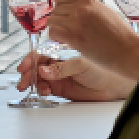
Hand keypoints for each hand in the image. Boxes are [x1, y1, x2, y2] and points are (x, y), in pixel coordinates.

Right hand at [15, 53, 134, 101]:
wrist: (115, 83)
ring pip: (39, 76)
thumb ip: (62, 68)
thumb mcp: (81, 64)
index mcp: (62, 48)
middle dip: (28, 72)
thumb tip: (43, 70)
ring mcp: (58, 73)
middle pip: (37, 64)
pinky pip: (46, 87)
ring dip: (32, 81)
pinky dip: (42, 89)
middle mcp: (59, 59)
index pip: (42, 51)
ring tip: (32, 87)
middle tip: (23, 80)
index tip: (24, 66)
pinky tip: (44, 90)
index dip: (31, 58)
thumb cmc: (103, 66)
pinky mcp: (60, 86)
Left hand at [46, 0, 138, 80]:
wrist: (126, 49)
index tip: (61, 12)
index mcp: (88, 0)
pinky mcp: (74, 37)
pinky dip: (55, 36)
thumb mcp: (104, 10)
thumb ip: (88, 7)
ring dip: (56, 27)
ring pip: (52, 20)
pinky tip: (62, 40)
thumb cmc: (119, 33)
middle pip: (55, 9)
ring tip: (63, 34)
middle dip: (58, 18)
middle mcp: (80, 8)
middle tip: (64, 27)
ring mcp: (76, 22)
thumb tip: (74, 8)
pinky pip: (53, 32)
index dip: (59, 5)